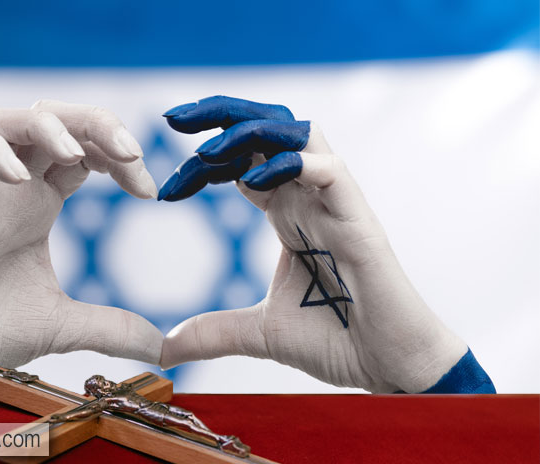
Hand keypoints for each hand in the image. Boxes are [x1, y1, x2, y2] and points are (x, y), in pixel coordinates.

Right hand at [0, 100, 161, 392]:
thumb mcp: (66, 326)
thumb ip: (114, 329)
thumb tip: (165, 350)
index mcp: (39, 203)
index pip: (83, 151)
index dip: (119, 157)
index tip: (150, 191)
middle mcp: (10, 188)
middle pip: (49, 118)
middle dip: (93, 122)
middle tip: (131, 151)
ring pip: (0, 119)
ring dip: (43, 125)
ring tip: (74, 155)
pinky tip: (18, 177)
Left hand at [159, 96, 467, 392]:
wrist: (390, 366)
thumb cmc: (337, 339)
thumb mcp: (258, 332)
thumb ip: (213, 331)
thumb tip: (166, 349)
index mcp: (286, 213)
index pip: (240, 162)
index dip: (200, 165)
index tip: (163, 188)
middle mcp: (308, 198)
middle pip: (267, 129)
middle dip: (220, 115)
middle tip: (172, 119)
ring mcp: (334, 203)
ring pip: (298, 133)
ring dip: (249, 130)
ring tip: (204, 152)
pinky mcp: (358, 219)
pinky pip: (328, 170)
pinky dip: (291, 165)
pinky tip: (251, 182)